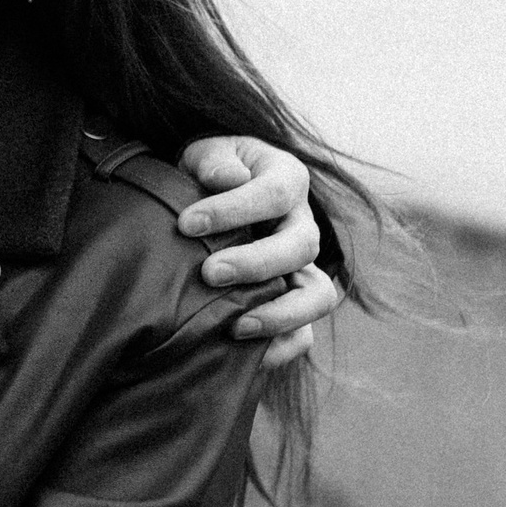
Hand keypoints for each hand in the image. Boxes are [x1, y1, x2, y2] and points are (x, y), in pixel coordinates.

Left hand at [176, 136, 340, 369]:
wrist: (205, 198)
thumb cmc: (206, 174)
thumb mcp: (206, 154)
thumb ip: (214, 160)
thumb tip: (231, 177)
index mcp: (287, 179)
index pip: (275, 194)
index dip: (234, 210)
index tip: (187, 224)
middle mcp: (302, 225)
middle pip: (301, 247)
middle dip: (257, 263)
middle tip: (209, 273)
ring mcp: (302, 268)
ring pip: (318, 295)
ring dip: (281, 313)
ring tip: (235, 326)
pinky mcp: (291, 303)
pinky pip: (305, 333)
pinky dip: (282, 346)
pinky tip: (244, 353)